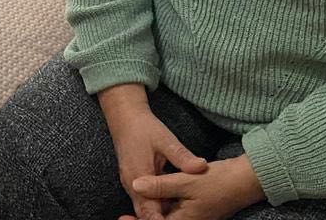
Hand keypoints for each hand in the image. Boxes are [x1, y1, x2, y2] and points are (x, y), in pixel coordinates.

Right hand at [98, 84, 208, 219]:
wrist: (124, 116)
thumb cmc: (143, 127)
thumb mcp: (165, 139)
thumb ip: (182, 156)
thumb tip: (201, 167)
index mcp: (139, 179)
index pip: (149, 213)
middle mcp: (132, 186)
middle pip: (146, 215)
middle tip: (182, 219)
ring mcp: (132, 184)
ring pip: (145, 209)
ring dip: (161, 214)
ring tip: (180, 215)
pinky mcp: (134, 181)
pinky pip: (145, 200)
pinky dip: (158, 205)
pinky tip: (173, 203)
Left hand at [129, 155, 265, 219]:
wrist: (245, 180)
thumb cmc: (218, 181)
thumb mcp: (186, 180)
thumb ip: (160, 185)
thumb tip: (135, 185)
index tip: (123, 217)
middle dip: (144, 217)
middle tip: (123, 216)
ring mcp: (191, 216)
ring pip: (166, 215)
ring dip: (152, 212)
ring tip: (132, 206)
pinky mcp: (194, 209)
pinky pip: (173, 211)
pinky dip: (162, 205)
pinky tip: (154, 193)